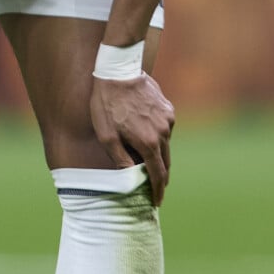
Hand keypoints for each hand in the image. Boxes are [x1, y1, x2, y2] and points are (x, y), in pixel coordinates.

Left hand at [90, 72, 174, 205]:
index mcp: (149, 143)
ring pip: (166, 145)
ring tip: (147, 160)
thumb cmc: (107, 104)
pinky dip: (159, 135)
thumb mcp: (106, 135)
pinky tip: (147, 132)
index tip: (157, 202)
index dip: (158, 191)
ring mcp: (167, 119)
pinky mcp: (167, 107)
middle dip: (160, 176)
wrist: (118, 70)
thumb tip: (132, 177)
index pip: (158, 174)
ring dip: (158, 154)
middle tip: (154, 187)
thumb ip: (120, 159)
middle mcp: (163, 132)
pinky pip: (165, 128)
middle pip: (166, 162)